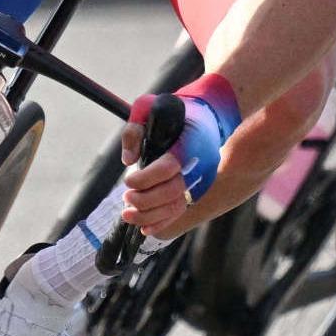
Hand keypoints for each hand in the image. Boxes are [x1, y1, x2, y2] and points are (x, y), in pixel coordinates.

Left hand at [118, 75, 241, 228]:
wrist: (208, 115)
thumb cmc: (173, 111)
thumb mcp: (148, 108)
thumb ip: (134, 131)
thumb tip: (129, 160)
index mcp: (186, 144)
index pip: (167, 168)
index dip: (144, 179)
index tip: (128, 180)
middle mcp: (196, 165)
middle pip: (171, 192)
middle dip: (144, 200)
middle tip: (126, 198)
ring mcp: (199, 179)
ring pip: (176, 206)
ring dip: (149, 216)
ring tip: (128, 214)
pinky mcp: (197, 188)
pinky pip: (181, 211)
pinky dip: (162, 223)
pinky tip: (145, 228)